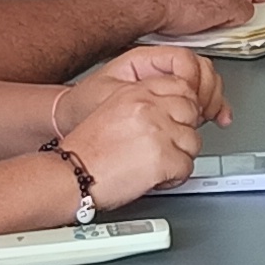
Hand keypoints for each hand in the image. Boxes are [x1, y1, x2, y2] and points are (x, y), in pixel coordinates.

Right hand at [60, 79, 203, 204]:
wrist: (71, 174)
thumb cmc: (87, 150)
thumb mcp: (114, 109)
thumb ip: (144, 104)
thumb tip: (174, 109)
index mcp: (136, 92)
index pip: (182, 87)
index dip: (182, 107)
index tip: (175, 120)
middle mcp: (149, 107)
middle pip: (192, 112)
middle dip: (183, 132)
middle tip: (165, 145)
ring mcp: (158, 131)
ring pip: (193, 141)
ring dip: (179, 157)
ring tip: (157, 163)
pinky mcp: (163, 158)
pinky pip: (186, 167)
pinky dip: (174, 178)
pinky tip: (155, 177)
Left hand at [84, 43, 229, 124]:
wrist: (74, 120)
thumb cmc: (84, 106)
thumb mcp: (109, 94)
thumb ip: (142, 90)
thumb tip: (177, 88)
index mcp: (145, 58)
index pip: (183, 59)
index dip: (191, 80)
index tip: (190, 101)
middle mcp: (160, 68)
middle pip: (202, 69)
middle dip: (207, 92)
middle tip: (202, 113)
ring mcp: (170, 83)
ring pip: (207, 82)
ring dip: (214, 100)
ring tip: (208, 118)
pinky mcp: (174, 99)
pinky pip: (203, 97)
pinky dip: (214, 107)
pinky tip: (218, 118)